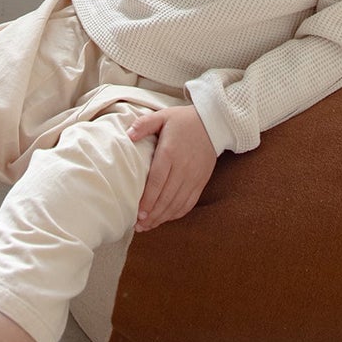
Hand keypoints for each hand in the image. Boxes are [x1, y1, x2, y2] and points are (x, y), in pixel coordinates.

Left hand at [128, 104, 217, 231]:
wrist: (214, 123)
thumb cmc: (184, 120)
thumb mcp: (163, 116)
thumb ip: (144, 124)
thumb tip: (128, 135)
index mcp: (170, 152)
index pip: (157, 182)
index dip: (148, 200)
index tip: (138, 213)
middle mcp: (183, 167)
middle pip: (166, 197)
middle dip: (152, 215)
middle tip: (138, 226)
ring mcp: (193, 176)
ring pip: (177, 203)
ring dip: (162, 217)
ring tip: (148, 226)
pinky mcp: (201, 181)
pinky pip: (189, 202)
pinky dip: (177, 213)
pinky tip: (165, 218)